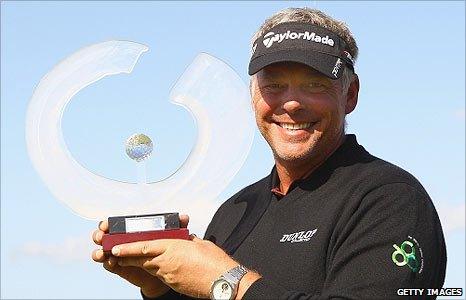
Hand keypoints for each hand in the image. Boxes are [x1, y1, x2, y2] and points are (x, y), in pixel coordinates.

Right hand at [91, 215, 189, 297]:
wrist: (163, 269)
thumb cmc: (163, 247)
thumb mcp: (170, 235)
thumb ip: (177, 226)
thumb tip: (185, 218)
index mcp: (129, 230)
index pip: (115, 223)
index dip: (108, 223)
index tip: (106, 224)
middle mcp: (120, 240)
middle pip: (103, 235)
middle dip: (99, 235)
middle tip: (101, 236)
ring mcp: (118, 254)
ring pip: (102, 250)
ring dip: (99, 251)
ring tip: (102, 253)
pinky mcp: (119, 267)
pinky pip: (108, 264)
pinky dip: (107, 263)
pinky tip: (111, 262)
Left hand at [111, 237, 239, 297]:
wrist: (222, 281)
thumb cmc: (214, 260)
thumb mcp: (200, 244)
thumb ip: (189, 240)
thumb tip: (185, 238)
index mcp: (173, 247)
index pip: (145, 246)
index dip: (128, 248)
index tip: (116, 248)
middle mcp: (167, 261)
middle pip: (143, 259)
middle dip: (128, 257)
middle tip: (116, 254)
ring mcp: (169, 274)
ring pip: (150, 267)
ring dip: (139, 264)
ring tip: (129, 261)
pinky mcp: (174, 283)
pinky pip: (161, 275)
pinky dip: (156, 271)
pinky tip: (156, 269)